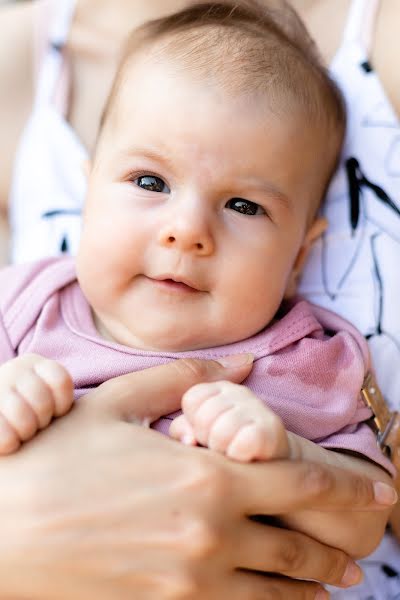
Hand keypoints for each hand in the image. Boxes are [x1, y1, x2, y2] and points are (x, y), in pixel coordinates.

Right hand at [0, 353, 72, 452]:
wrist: (1, 428)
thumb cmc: (28, 414)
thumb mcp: (47, 395)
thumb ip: (72, 393)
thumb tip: (141, 408)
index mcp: (33, 363)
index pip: (60, 381)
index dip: (61, 403)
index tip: (56, 412)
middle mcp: (11, 370)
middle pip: (42, 401)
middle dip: (42, 419)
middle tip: (36, 426)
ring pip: (25, 419)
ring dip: (25, 431)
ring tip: (21, 433)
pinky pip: (5, 436)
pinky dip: (8, 441)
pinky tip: (8, 444)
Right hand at [0, 356, 393, 599]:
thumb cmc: (54, 460)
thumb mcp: (117, 406)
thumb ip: (184, 379)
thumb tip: (239, 365)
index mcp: (205, 475)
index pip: (300, 481)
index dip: (347, 489)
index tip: (379, 494)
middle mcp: (211, 533)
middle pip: (298, 542)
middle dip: (335, 546)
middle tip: (361, 552)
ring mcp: (191, 582)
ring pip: (276, 589)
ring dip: (311, 587)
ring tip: (335, 585)